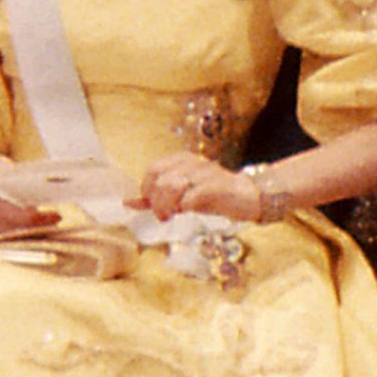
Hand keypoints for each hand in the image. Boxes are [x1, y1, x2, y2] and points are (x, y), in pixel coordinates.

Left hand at [130, 151, 259, 221]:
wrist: (248, 198)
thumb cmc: (213, 197)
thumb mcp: (181, 196)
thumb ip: (156, 198)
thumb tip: (128, 202)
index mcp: (181, 160)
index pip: (153, 170)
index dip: (148, 190)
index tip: (154, 206)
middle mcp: (192, 162)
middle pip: (160, 179)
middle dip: (157, 202)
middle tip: (164, 215)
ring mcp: (204, 173)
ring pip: (172, 185)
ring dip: (168, 205)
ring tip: (173, 215)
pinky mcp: (216, 186)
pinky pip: (191, 196)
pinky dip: (185, 206)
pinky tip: (189, 212)